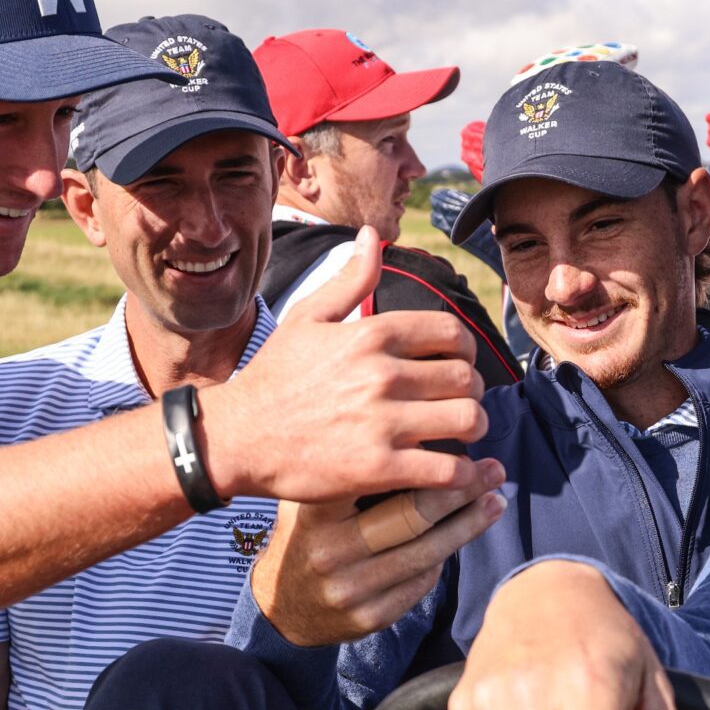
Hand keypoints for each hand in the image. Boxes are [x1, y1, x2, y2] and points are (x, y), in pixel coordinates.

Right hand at [199, 228, 487, 502]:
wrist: (235, 438)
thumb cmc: (272, 377)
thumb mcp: (306, 318)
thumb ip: (350, 279)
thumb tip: (373, 236)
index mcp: (371, 334)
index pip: (452, 332)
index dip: (466, 350)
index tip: (456, 366)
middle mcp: (382, 374)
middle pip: (467, 378)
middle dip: (474, 391)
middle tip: (461, 403)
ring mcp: (382, 423)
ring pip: (467, 420)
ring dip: (473, 429)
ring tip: (460, 435)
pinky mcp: (378, 469)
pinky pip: (447, 470)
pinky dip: (462, 473)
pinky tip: (453, 470)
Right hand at [251, 466, 508, 646]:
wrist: (281, 605)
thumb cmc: (307, 535)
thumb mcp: (312, 496)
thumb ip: (350, 472)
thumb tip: (414, 434)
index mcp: (316, 511)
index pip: (383, 480)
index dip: (430, 463)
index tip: (461, 448)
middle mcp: (331, 551)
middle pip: (413, 515)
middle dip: (461, 491)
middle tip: (492, 470)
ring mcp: (350, 588)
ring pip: (427, 552)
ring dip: (469, 524)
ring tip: (495, 500)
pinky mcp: (369, 617)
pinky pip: (422, 581)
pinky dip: (446, 555)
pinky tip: (464, 533)